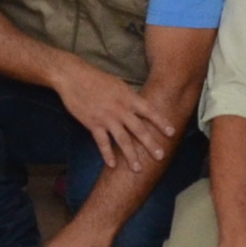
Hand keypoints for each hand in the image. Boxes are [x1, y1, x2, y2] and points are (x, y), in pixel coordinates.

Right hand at [49, 63, 175, 173]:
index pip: (149, 111)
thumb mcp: (118, 84)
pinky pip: (102, 142)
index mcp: (128, 97)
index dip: (161, 122)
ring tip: (138, 169)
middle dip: (150, 144)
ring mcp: (106, 118)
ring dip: (131, 156)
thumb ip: (129, 97)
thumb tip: (140, 107)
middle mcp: (120, 109)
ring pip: (122, 140)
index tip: (172, 133)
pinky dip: (107, 154)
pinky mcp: (93, 124)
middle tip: (160, 156)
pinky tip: (113, 165)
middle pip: (139, 129)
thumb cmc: (95, 78)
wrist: (73, 77)